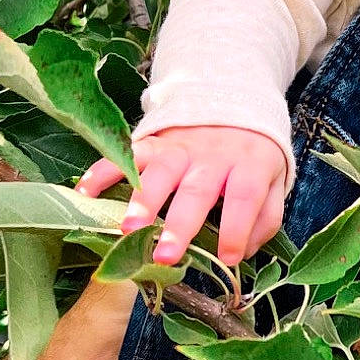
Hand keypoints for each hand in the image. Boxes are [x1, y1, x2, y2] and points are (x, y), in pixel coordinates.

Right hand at [76, 127, 290, 267]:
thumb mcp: (273, 180)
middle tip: (164, 255)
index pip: (245, 197)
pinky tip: (86, 193)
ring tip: (128, 229)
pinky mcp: (155, 142)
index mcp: (250, 165)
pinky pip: (128, 154)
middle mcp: (213, 156)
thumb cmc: (251, 155)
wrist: (233, 101)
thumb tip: (243, 253)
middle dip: (179, 225)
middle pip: (197, 190)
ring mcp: (181, 148)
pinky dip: (104, 171)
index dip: (237, 228)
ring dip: (142, 200)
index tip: (227, 258)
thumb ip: (265, 218)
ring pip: (160, 172)